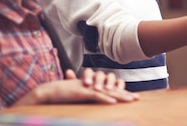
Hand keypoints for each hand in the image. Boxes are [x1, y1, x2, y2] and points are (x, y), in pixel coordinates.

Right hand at [14, 69, 138, 105]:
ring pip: (107, 91)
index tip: (132, 97)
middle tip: (137, 98)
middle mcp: (93, 85)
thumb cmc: (63, 95)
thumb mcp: (78, 96)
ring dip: (120, 96)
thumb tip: (96, 99)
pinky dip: (105, 98)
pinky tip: (114, 102)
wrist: (49, 91)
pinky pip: (96, 95)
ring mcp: (88, 88)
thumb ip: (87, 96)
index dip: (122, 93)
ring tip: (131, 100)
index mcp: (93, 86)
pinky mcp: (82, 92)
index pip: (110, 90)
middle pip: (112, 89)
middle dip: (125, 94)